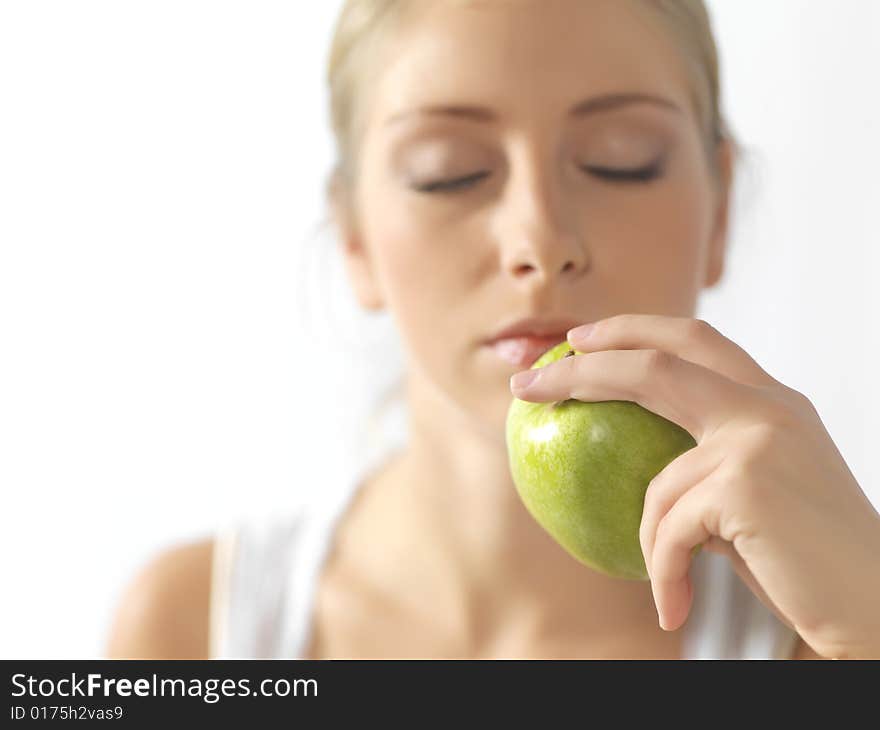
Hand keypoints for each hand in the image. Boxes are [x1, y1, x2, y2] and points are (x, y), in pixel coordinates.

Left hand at [508, 313, 879, 658]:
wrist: (876, 606)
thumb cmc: (808, 559)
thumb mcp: (753, 493)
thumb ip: (704, 464)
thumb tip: (633, 464)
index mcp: (771, 400)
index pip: (693, 338)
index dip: (630, 329)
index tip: (578, 339)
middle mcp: (768, 405)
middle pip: (655, 361)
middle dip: (582, 368)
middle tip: (526, 385)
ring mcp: (758, 438)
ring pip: (657, 482)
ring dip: (654, 541)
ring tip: (671, 586)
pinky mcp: (746, 482)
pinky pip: (669, 529)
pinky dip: (665, 572)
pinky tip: (675, 607)